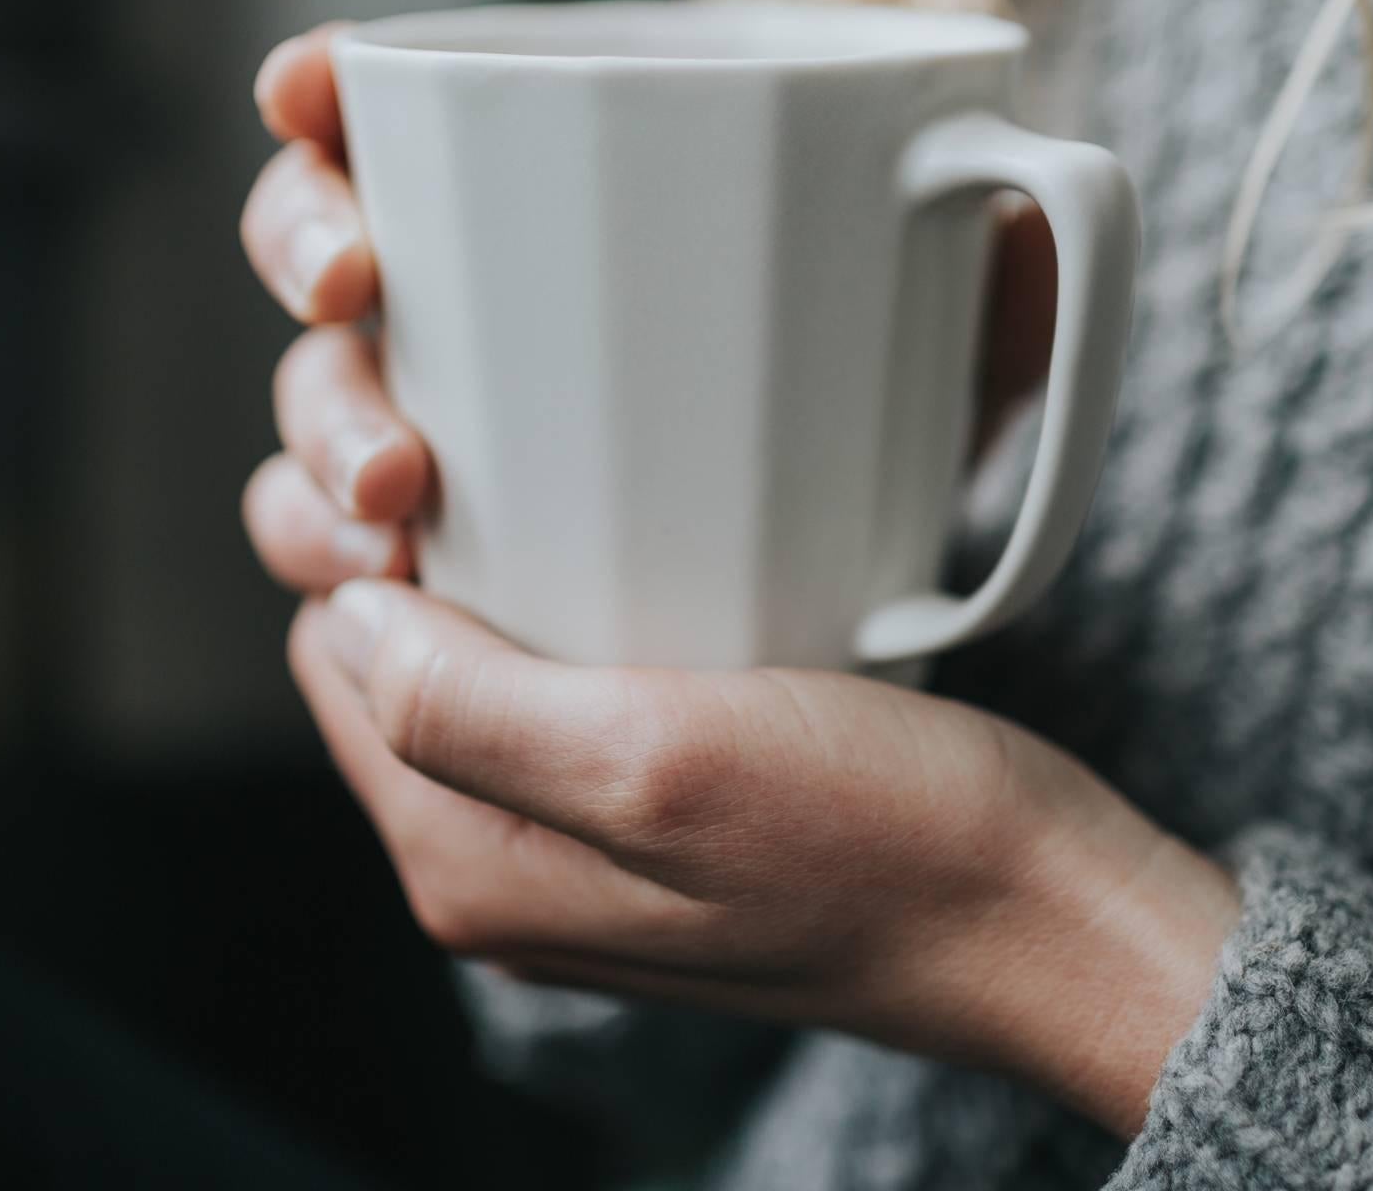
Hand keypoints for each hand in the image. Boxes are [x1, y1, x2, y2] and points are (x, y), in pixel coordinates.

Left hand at [241, 27, 1238, 1139]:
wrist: (1035, 910)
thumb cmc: (884, 841)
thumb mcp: (662, 762)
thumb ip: (469, 711)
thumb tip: (350, 612)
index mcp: (472, 864)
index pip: (337, 664)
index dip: (368, 548)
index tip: (447, 467)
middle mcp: (508, 866)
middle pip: (399, 667)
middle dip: (427, 556)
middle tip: (514, 463)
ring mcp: (584, 845)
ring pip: (484, 672)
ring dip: (508, 579)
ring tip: (583, 499)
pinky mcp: (661, 814)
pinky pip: (570, 695)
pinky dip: (585, 616)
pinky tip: (653, 565)